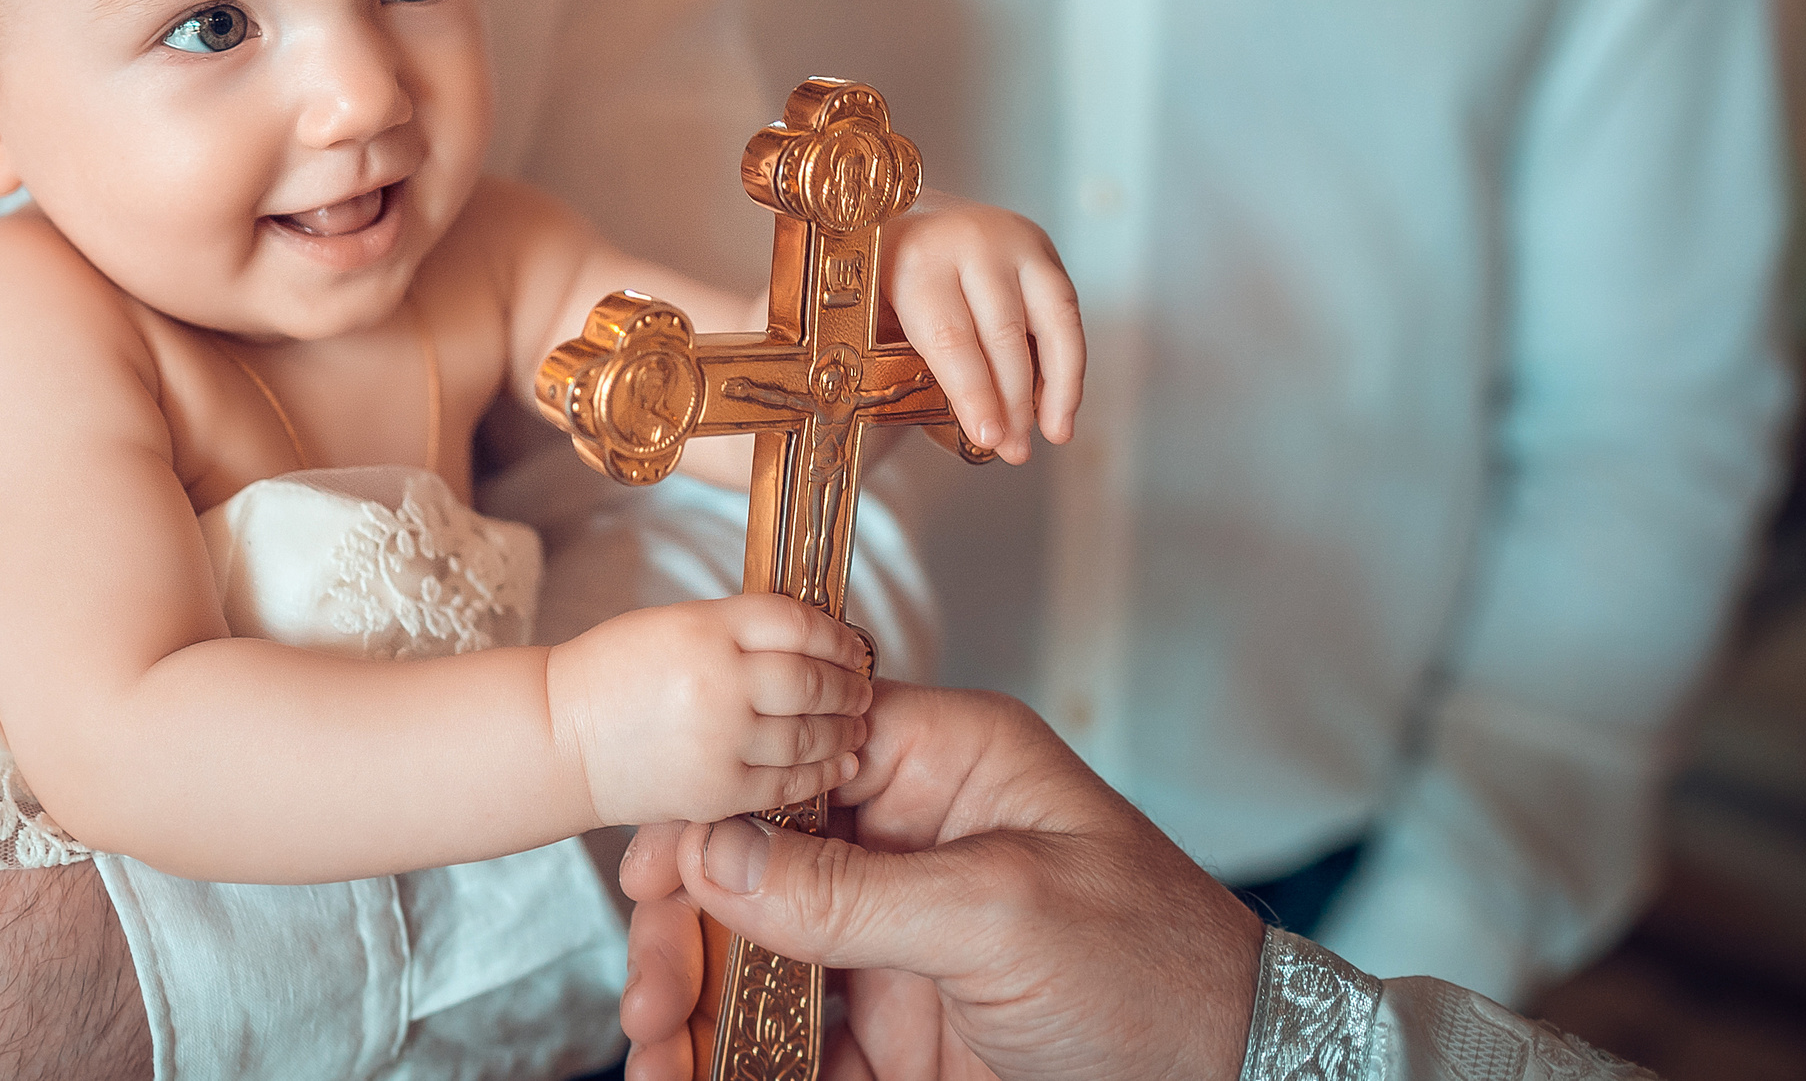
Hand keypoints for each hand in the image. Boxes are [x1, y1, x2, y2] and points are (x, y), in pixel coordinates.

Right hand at [548, 595, 872, 826]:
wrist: (558, 736)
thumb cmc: (612, 673)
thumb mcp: (674, 624)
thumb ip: (738, 630)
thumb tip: (809, 639)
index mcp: (707, 626)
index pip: (798, 622)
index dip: (836, 636)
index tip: (850, 645)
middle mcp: (720, 679)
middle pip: (813, 680)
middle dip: (847, 686)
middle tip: (860, 689)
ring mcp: (720, 738)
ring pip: (808, 733)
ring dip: (842, 729)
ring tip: (854, 726)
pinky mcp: (716, 790)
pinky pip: (787, 782)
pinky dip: (821, 773)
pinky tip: (837, 765)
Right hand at [617, 683, 1259, 1080]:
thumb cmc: (1158, 973)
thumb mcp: (1000, 918)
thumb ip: (849, 891)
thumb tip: (713, 853)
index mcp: (948, 767)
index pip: (798, 757)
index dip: (712, 805)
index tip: (646, 868)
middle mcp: (913, 839)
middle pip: (757, 859)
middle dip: (688, 923)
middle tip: (649, 993)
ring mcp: (901, 935)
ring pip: (760, 951)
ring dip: (698, 998)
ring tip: (656, 1052)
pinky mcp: (899, 1022)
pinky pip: (793, 1029)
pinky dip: (737, 1054)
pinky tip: (695, 1074)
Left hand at [882, 196, 1082, 463]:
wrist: (908, 215)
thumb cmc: (885, 282)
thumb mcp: (876, 314)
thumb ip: (903, 362)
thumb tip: (961, 431)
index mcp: (916, 259)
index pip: (951, 337)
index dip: (973, 394)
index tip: (988, 439)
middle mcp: (969, 240)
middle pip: (1002, 333)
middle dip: (1013, 400)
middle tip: (1015, 450)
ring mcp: (1012, 239)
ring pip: (1050, 320)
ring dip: (1056, 386)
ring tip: (1052, 435)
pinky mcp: (1041, 247)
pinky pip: (1067, 313)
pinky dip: (1069, 365)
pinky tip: (1062, 407)